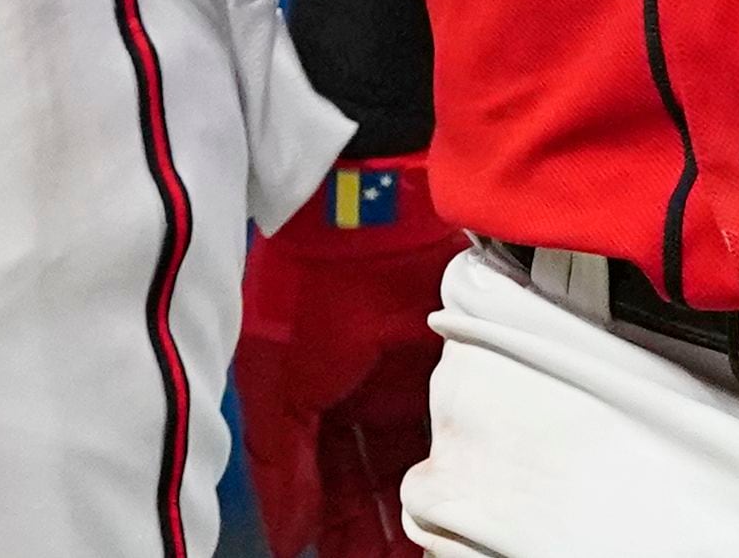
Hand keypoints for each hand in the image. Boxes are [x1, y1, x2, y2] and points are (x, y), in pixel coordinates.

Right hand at [236, 176, 452, 557]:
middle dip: (374, 526)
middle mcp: (365, 393)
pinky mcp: (457, 368)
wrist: (368, 215)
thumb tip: (288, 538)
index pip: (322, 478)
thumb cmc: (308, 293)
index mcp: (314, 395)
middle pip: (371, 479)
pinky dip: (457, 475)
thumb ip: (282, 465)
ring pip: (415, 463)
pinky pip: (458, 435)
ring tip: (422, 553)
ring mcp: (413, 381)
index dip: (328, 523)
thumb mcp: (279, 386)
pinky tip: (459, 513)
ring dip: (416, 511)